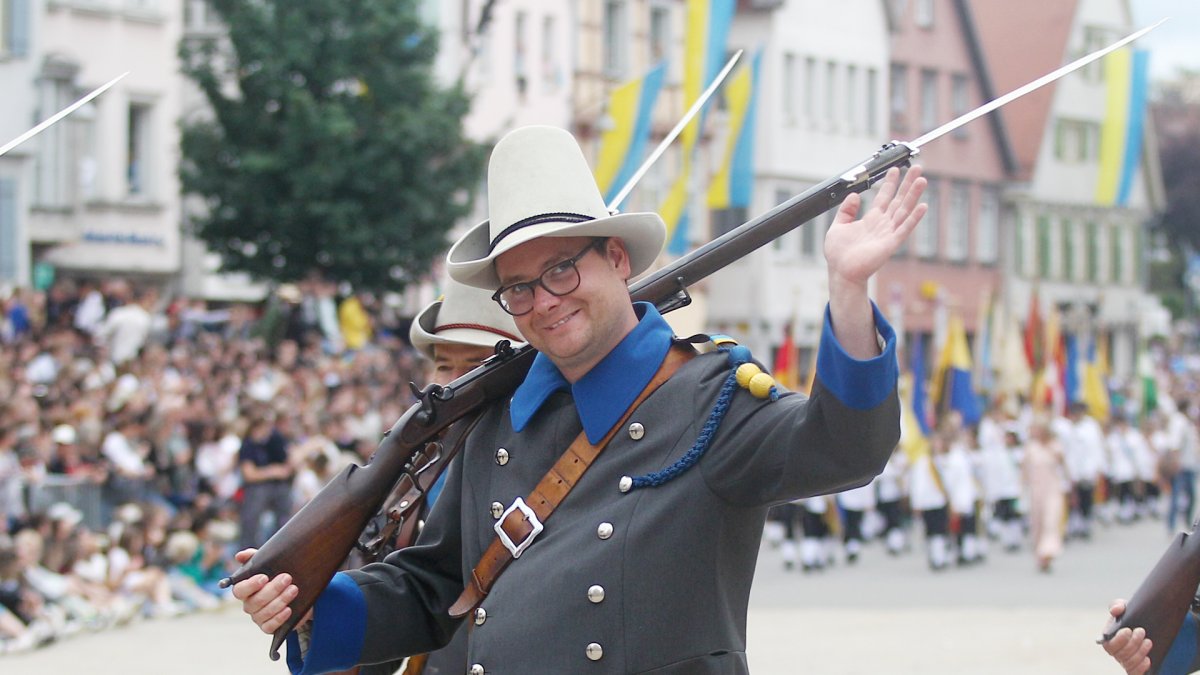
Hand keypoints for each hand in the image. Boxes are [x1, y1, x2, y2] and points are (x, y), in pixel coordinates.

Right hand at [231, 548, 304, 634]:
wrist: (298, 592)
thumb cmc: (278, 575)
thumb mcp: (268, 564)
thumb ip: (254, 558)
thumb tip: (240, 555)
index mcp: (245, 590)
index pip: (239, 590)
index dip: (250, 585)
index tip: (264, 577)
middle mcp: (249, 605)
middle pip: (255, 601)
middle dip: (273, 589)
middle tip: (287, 578)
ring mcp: (258, 617)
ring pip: (264, 613)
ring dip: (280, 601)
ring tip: (294, 590)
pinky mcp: (268, 627)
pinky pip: (270, 627)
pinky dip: (279, 618)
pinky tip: (289, 609)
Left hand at [824, 166, 926, 290]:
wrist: (841, 272)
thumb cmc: (839, 253)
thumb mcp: (838, 226)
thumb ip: (846, 210)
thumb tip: (854, 195)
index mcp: (871, 219)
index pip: (884, 196)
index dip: (890, 183)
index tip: (895, 169)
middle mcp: (882, 224)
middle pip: (898, 200)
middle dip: (907, 183)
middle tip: (917, 167)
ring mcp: (888, 233)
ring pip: (904, 210)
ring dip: (914, 195)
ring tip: (922, 180)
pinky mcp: (890, 244)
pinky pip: (904, 229)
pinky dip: (914, 218)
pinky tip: (922, 206)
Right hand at [1103, 600, 1152, 674]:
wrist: (1150, 624)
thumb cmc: (1134, 616)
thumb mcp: (1126, 608)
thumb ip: (1118, 605)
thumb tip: (1116, 610)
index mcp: (1109, 638)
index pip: (1108, 644)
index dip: (1118, 639)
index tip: (1128, 630)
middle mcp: (1116, 652)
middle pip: (1120, 654)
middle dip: (1132, 643)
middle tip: (1142, 631)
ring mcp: (1126, 661)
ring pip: (1129, 663)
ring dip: (1139, 653)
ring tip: (1148, 642)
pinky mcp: (1136, 667)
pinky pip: (1134, 673)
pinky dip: (1141, 667)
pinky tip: (1148, 659)